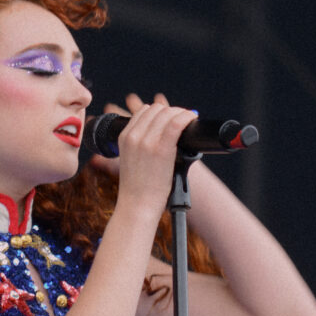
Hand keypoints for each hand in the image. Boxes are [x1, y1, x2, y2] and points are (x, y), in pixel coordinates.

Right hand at [94, 93, 196, 215]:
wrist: (137, 205)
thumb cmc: (138, 188)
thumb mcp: (131, 160)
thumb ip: (141, 144)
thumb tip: (164, 133)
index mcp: (124, 137)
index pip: (144, 111)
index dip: (161, 112)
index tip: (172, 119)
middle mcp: (133, 136)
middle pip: (157, 109)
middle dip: (172, 112)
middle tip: (183, 120)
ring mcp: (146, 142)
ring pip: (167, 113)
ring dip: (181, 113)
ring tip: (188, 120)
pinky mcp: (161, 149)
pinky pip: (176, 123)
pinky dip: (186, 117)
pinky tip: (192, 119)